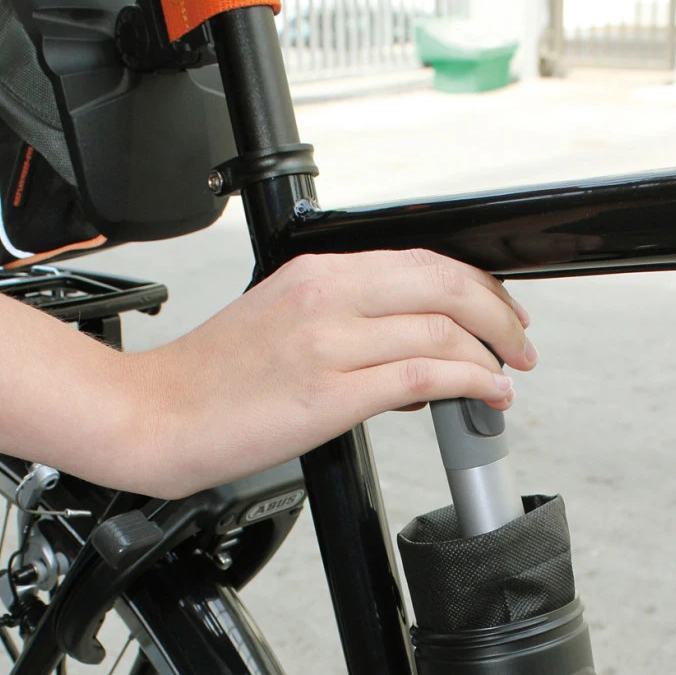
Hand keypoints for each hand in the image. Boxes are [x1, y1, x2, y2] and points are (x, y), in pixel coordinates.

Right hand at [133, 248, 536, 493]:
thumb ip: (345, 322)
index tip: (498, 309)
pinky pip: (421, 376)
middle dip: (498, 312)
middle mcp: (326, 296)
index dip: (476, 284)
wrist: (155, 416)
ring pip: (440, 329)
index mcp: (316, 272)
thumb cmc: (209, 380)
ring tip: (507, 375)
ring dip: (490, 353)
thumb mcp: (281, 323)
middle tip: (520, 340)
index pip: (421, 259)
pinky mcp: (330, 393)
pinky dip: (469, 382)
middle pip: (443, 283)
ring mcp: (329, 343)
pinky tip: (486, 393)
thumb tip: (410, 345)